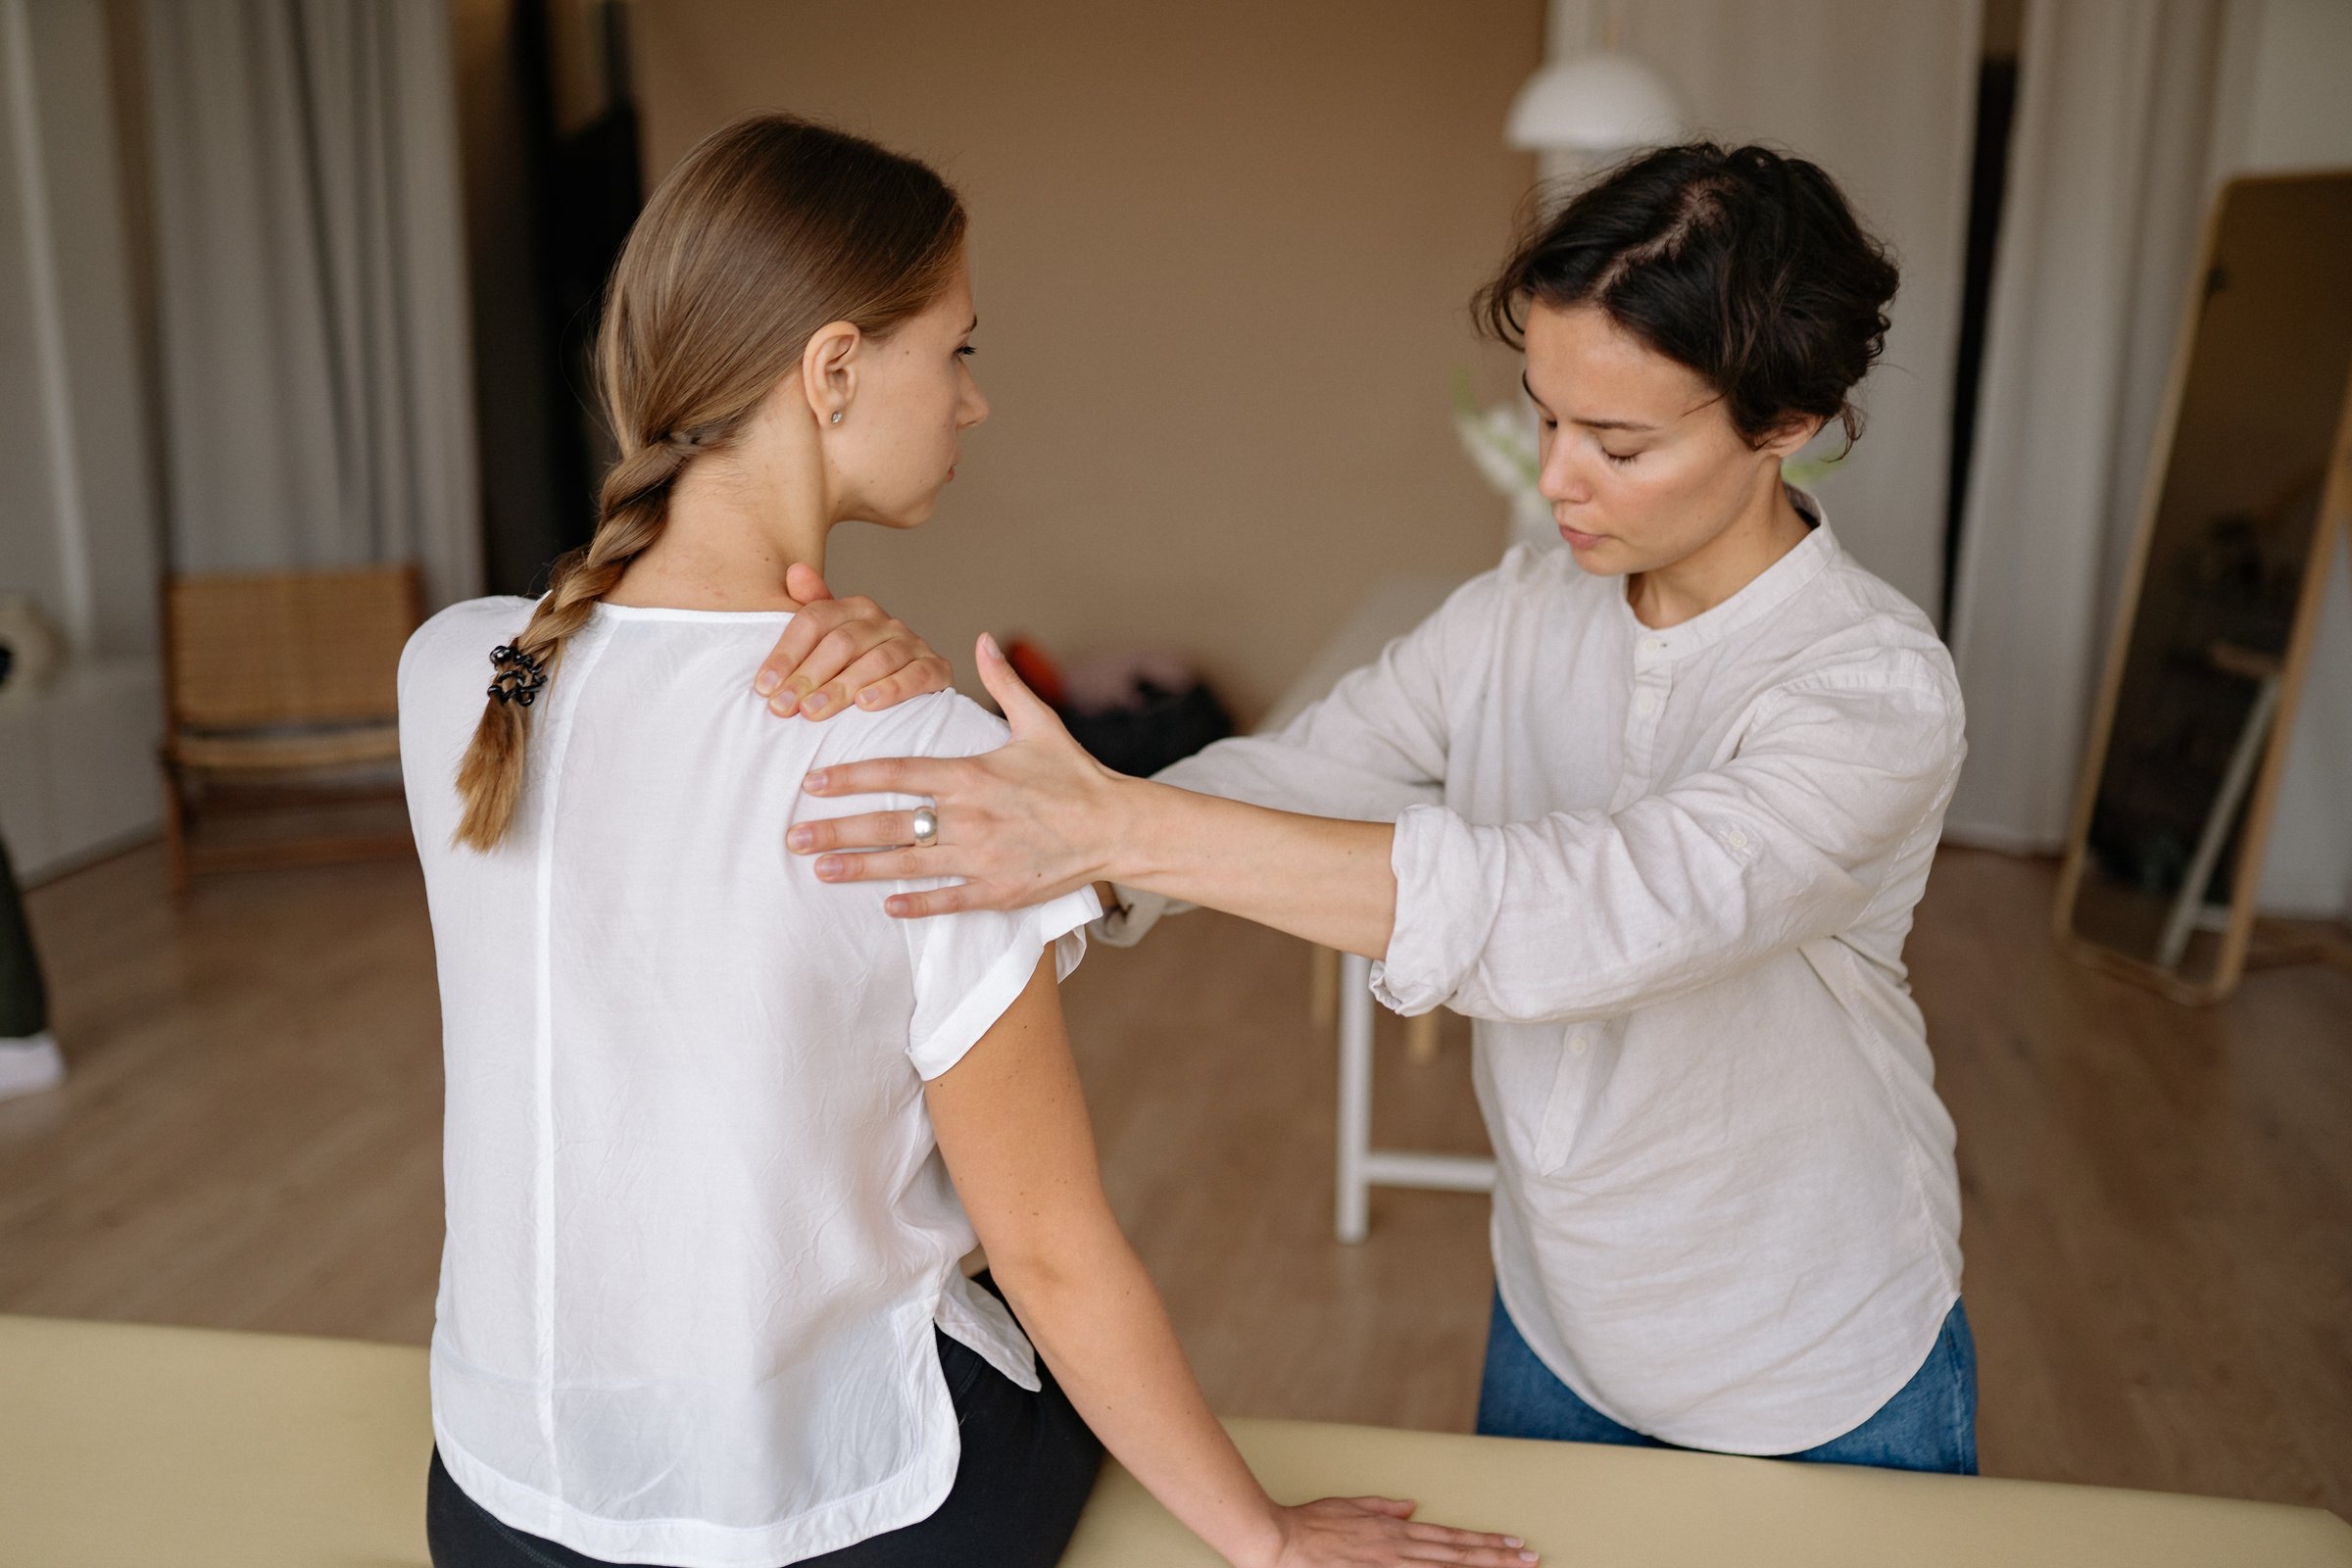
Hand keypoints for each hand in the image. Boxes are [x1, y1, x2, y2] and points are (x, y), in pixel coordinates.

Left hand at [752, 564, 953, 718]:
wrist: (911, 690)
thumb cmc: (857, 668)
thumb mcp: (828, 642)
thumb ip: (809, 610)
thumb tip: (794, 572)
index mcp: (854, 608)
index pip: (814, 620)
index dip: (786, 654)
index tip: (764, 688)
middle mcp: (884, 621)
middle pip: (842, 642)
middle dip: (808, 677)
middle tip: (784, 708)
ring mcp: (913, 644)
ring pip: (876, 660)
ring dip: (841, 687)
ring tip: (814, 711)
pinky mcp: (937, 669)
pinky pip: (915, 676)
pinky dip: (890, 690)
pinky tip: (865, 705)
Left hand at [791, 633, 1125, 916]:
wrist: (1117, 827)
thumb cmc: (1075, 776)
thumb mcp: (1040, 723)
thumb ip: (1004, 682)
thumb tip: (983, 638)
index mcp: (972, 776)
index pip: (897, 774)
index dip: (850, 778)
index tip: (813, 784)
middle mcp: (969, 818)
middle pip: (889, 825)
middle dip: (837, 831)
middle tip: (794, 837)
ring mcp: (981, 858)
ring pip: (907, 866)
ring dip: (861, 869)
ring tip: (821, 870)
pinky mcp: (997, 891)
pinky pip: (946, 901)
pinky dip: (915, 904)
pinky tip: (884, 905)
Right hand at [1257, 1496, 1535, 1567]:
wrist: (1280, 1543)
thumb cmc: (1309, 1525)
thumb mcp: (1350, 1505)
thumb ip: (1382, 1508)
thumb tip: (1409, 1506)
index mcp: (1395, 1529)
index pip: (1452, 1538)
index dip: (1486, 1542)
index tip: (1513, 1544)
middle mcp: (1400, 1548)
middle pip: (1460, 1556)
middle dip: (1499, 1558)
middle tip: (1531, 1559)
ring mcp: (1391, 1567)